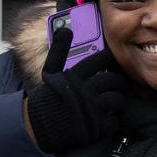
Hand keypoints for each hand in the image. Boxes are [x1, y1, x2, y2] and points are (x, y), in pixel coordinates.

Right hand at [25, 27, 128, 152]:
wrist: (37, 126)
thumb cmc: (48, 97)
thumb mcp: (50, 71)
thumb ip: (59, 50)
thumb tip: (66, 29)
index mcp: (75, 76)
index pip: (101, 59)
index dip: (112, 60)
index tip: (115, 62)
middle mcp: (84, 90)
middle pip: (114, 80)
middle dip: (119, 83)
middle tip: (118, 86)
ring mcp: (90, 109)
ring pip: (117, 99)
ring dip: (119, 101)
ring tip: (115, 102)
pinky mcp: (94, 127)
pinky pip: (115, 121)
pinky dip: (114, 121)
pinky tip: (109, 119)